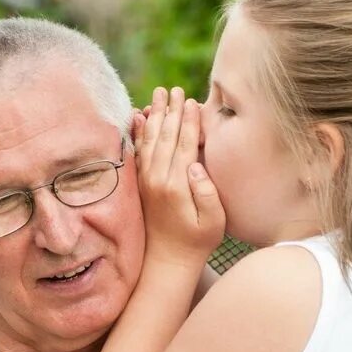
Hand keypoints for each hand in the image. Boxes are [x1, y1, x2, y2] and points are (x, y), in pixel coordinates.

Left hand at [134, 87, 224, 268]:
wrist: (167, 262)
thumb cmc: (197, 242)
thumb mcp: (214, 222)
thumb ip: (207, 193)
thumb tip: (196, 165)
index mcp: (177, 185)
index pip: (183, 144)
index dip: (189, 122)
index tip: (192, 101)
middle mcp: (158, 179)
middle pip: (165, 136)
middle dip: (171, 111)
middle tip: (175, 89)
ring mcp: (146, 181)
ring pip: (149, 140)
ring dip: (155, 115)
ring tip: (158, 95)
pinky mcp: (141, 184)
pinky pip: (138, 151)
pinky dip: (138, 132)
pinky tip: (138, 117)